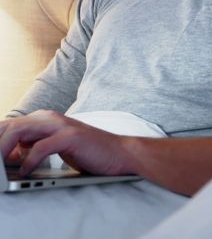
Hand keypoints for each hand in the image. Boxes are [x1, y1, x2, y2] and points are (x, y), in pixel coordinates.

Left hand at [0, 110, 135, 175]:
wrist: (121, 153)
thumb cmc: (89, 151)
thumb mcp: (55, 145)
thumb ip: (33, 144)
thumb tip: (9, 154)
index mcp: (44, 118)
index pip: (8, 125)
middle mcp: (50, 118)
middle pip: (9, 126)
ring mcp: (61, 125)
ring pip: (19, 131)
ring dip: (4, 150)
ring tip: (1, 166)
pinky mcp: (71, 137)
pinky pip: (40, 148)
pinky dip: (29, 161)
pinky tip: (26, 171)